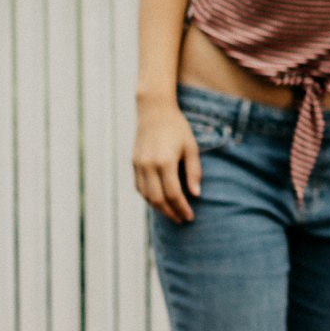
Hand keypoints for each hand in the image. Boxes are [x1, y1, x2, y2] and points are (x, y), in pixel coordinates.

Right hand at [133, 97, 201, 223]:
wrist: (154, 110)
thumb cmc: (177, 127)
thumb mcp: (191, 147)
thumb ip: (194, 172)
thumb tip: (196, 195)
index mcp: (165, 161)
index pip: (173, 194)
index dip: (182, 208)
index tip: (190, 216)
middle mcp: (148, 165)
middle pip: (158, 199)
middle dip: (171, 213)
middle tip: (182, 220)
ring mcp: (138, 164)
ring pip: (146, 196)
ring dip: (159, 208)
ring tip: (172, 213)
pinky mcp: (134, 163)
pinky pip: (139, 187)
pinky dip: (149, 198)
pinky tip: (160, 201)